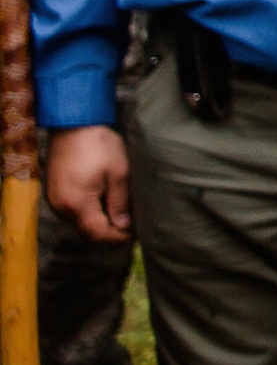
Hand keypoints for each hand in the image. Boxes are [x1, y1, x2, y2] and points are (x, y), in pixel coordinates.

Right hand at [46, 126, 130, 242]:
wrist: (74, 125)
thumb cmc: (99, 145)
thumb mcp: (119, 172)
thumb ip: (120, 202)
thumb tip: (124, 225)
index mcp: (78, 203)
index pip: (98, 234)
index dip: (117, 238)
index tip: (135, 235)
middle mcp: (62, 207)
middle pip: (86, 233)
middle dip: (108, 234)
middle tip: (130, 228)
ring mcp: (54, 201)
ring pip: (78, 224)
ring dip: (98, 224)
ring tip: (120, 215)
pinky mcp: (53, 194)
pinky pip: (71, 213)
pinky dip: (87, 214)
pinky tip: (103, 204)